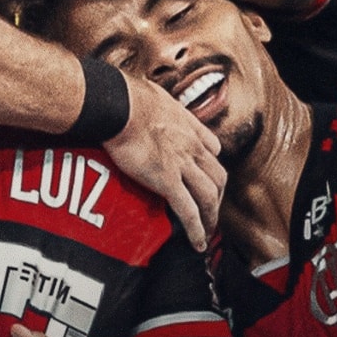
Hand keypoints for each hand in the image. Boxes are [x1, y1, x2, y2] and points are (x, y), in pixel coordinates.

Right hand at [107, 76, 223, 250]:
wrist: (119, 104)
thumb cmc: (126, 96)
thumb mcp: (151, 94)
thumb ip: (154, 103)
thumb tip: (139, 99)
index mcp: (187, 126)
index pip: (213, 148)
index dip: (212, 164)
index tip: (206, 176)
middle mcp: (190, 146)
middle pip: (217, 176)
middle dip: (217, 196)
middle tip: (210, 209)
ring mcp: (181, 164)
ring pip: (208, 195)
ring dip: (210, 216)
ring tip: (207, 230)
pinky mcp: (167, 180)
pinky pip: (188, 210)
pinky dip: (196, 229)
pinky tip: (197, 242)